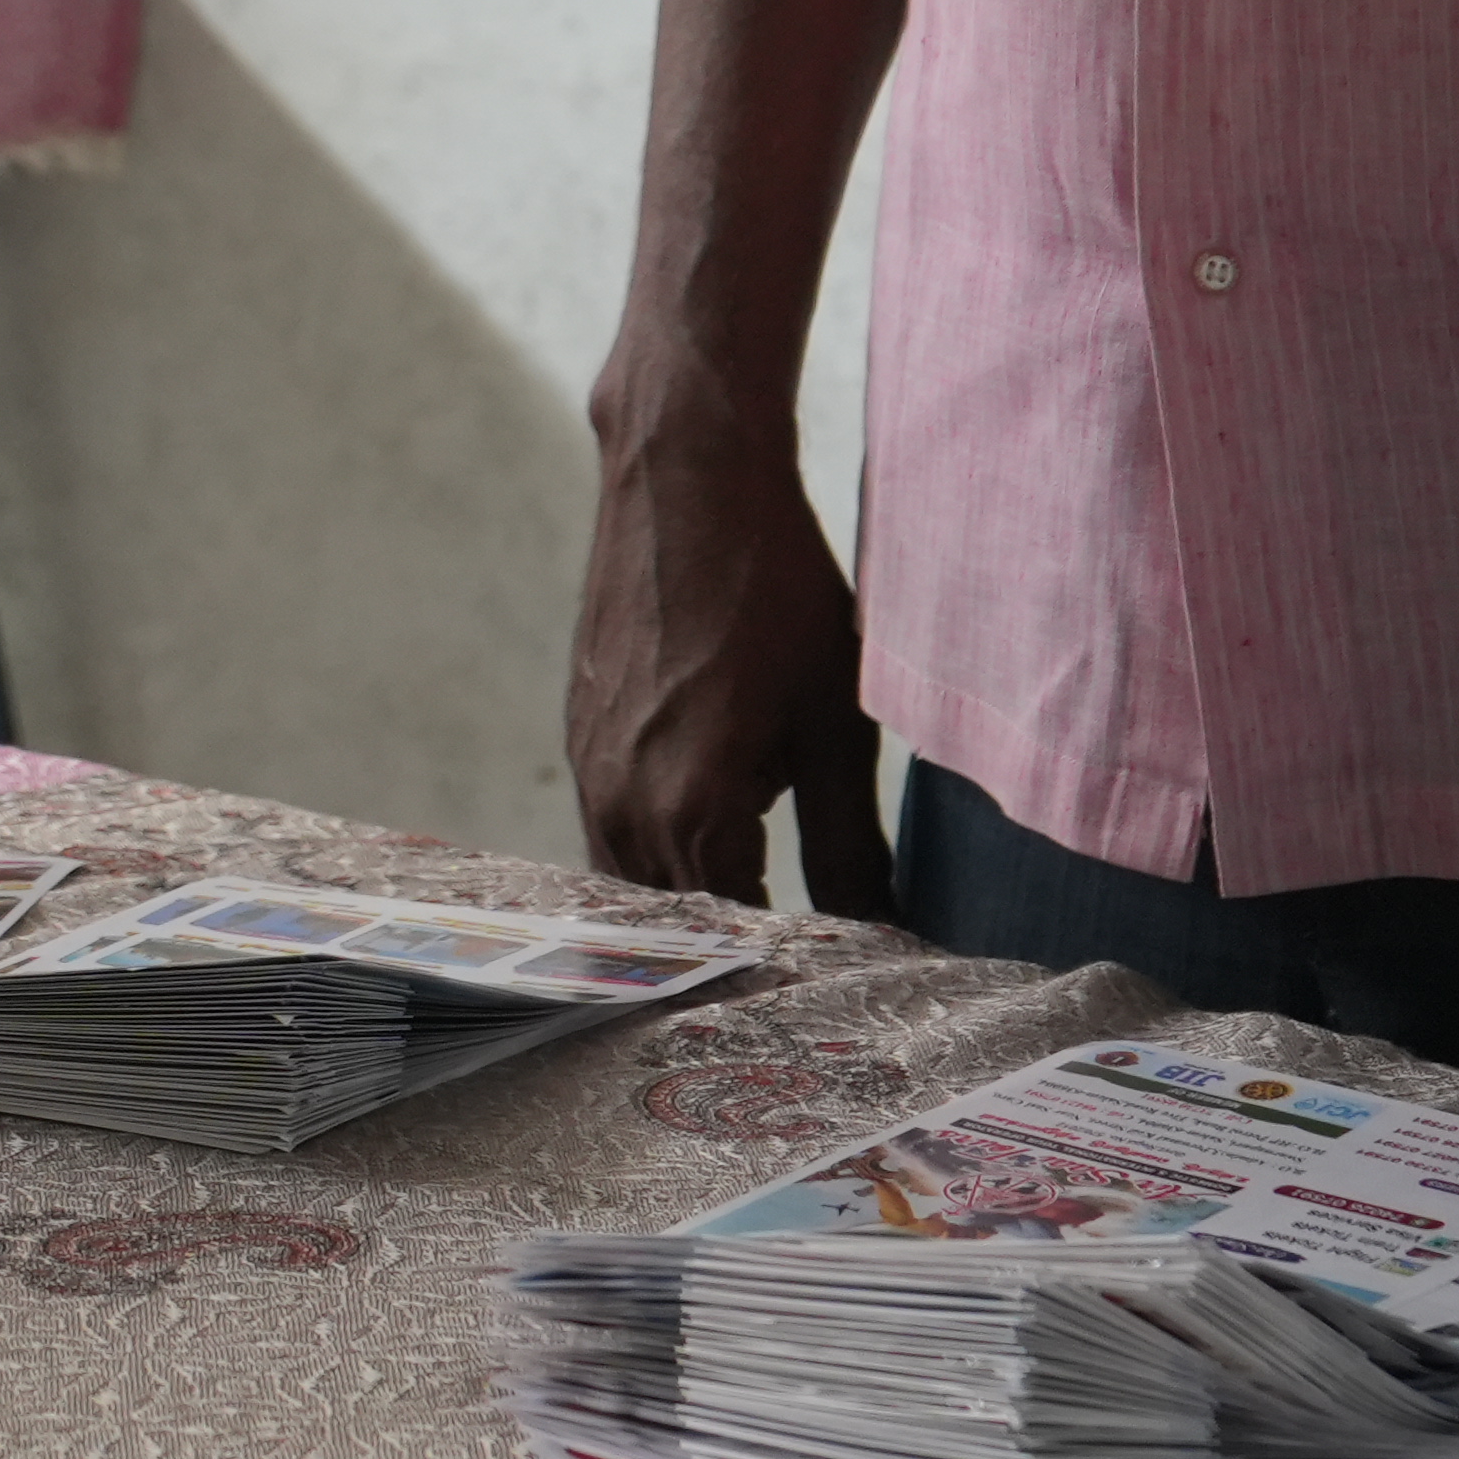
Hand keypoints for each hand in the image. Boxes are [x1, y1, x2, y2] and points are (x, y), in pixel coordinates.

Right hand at [564, 420, 895, 915]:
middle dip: (733, 948)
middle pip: (672, 927)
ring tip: (759, 905)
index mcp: (688, 810)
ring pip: (631, 882)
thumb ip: (850, 845)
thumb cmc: (776, 593)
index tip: (835, 979)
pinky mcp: (579, 734)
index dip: (788, 963)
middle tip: (802, 959)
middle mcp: (620, 804)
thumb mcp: (835, 725)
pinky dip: (657, 852)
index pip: (734, 938)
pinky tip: (711, 832)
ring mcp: (588, 768)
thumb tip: (879, 931)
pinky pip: (610, 828)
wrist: (687, 479)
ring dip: (687, 904)